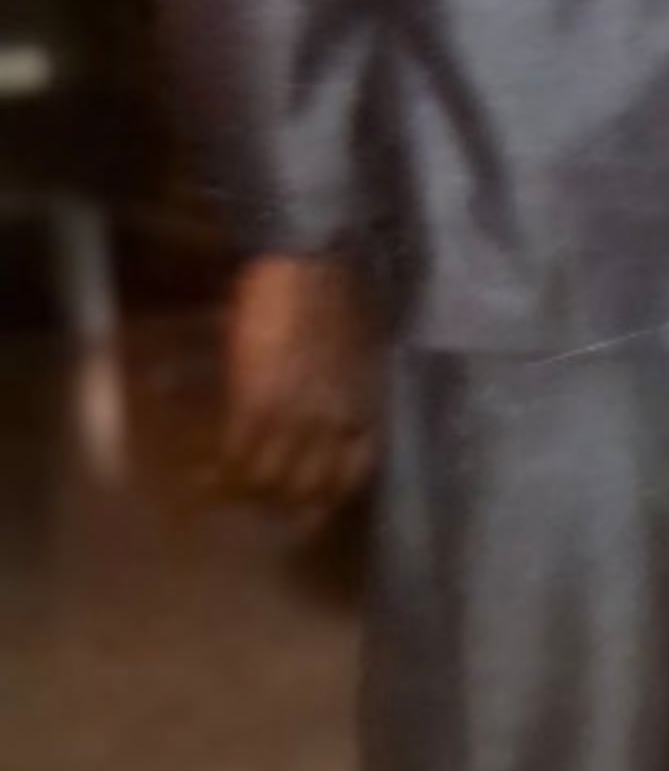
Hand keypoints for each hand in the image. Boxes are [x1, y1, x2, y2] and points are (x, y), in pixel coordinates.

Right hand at [217, 252, 379, 514]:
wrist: (309, 261)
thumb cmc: (338, 295)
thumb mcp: (361, 355)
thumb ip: (348, 393)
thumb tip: (333, 425)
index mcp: (368, 406)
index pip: (351, 477)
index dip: (324, 499)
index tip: (302, 508)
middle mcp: (338, 420)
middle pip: (306, 492)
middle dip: (277, 506)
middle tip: (250, 503)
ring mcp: (298, 416)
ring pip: (266, 483)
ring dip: (238, 494)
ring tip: (216, 490)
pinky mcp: (257, 403)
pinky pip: (235, 458)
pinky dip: (214, 473)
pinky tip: (198, 473)